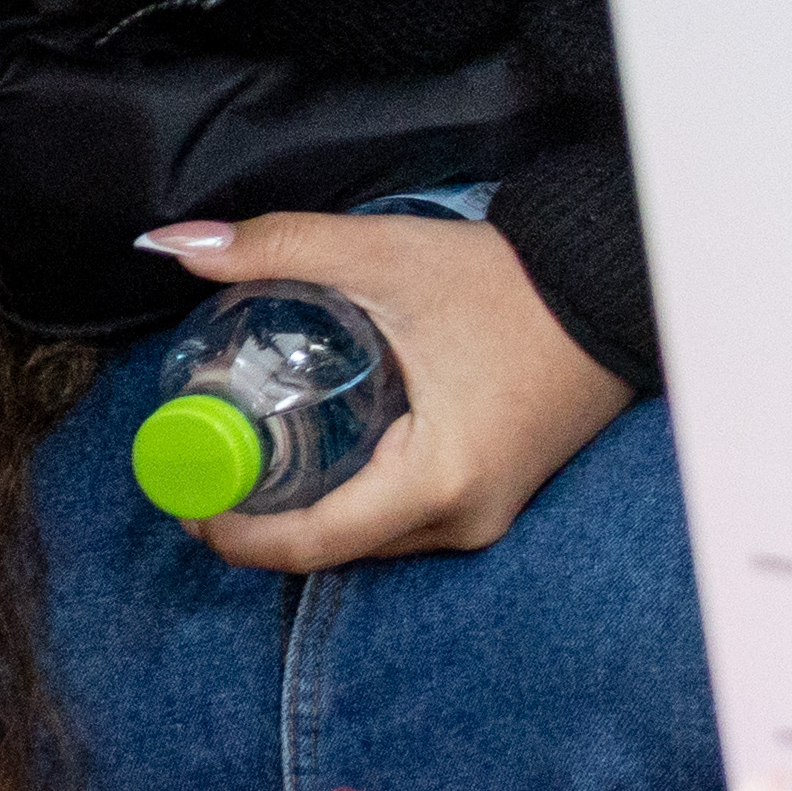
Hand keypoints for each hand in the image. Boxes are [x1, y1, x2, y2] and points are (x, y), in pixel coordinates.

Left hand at [142, 214, 636, 572]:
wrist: (616, 285)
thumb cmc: (512, 282)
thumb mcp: (386, 258)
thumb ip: (279, 247)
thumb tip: (176, 245)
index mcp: (436, 484)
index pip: (308, 544)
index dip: (231, 533)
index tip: (183, 495)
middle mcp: (464, 519)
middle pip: (334, 545)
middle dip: (261, 516)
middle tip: (212, 458)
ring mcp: (489, 514)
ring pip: (371, 536)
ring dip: (310, 507)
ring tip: (261, 449)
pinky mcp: (501, 495)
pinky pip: (408, 519)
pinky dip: (358, 495)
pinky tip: (332, 446)